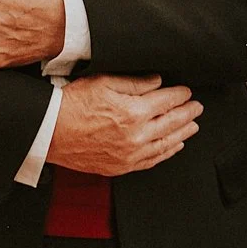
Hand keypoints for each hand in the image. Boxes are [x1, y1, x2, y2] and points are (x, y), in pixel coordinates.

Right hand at [47, 75, 199, 176]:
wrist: (49, 130)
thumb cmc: (71, 105)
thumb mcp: (102, 82)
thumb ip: (134, 82)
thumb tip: (157, 82)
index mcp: (134, 112)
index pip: (167, 101)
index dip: (180, 95)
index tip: (186, 92)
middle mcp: (137, 136)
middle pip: (173, 123)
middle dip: (188, 113)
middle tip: (197, 107)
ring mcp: (131, 154)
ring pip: (167, 143)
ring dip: (183, 133)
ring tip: (192, 126)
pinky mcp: (122, 165)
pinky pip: (153, 160)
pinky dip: (167, 152)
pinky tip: (174, 146)